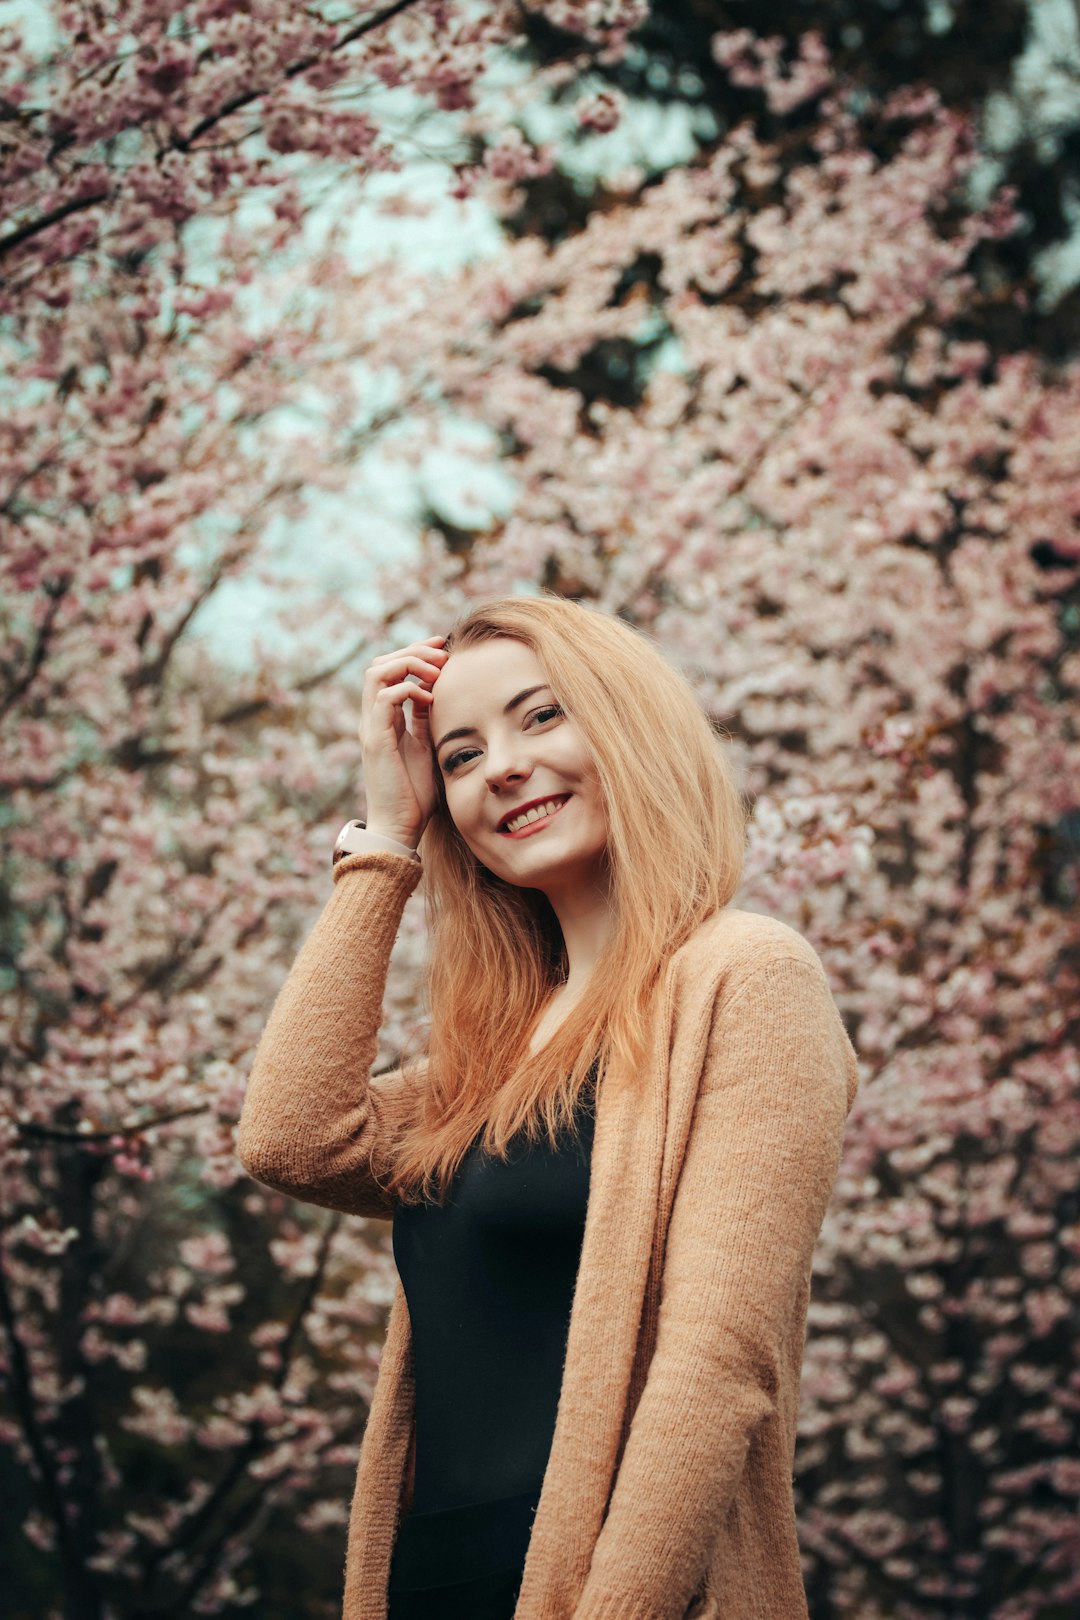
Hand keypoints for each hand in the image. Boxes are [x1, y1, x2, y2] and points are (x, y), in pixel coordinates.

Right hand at [358, 636, 447, 847]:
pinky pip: (384, 698)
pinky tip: (430, 699)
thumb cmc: (416, 795)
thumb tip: (435, 696)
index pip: (390, 671)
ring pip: (376, 673)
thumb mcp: (426, 747)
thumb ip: (425, 721)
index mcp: (385, 719)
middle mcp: (374, 719)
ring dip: (408, 663)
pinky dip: (408, 689)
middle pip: (380, 663)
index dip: (415, 654)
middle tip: (442, 652)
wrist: (400, 827)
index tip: (443, 650)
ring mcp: (372, 728)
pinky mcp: (376, 740)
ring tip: (436, 670)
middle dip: (412, 650)